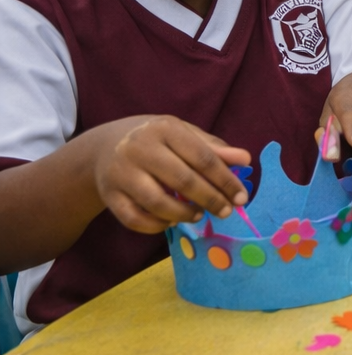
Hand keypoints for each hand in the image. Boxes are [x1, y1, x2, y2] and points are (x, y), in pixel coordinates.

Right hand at [92, 116, 250, 232]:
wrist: (103, 146)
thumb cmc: (156, 140)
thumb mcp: (184, 135)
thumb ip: (213, 148)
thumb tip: (245, 159)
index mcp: (164, 129)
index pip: (203, 157)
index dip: (225, 180)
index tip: (241, 197)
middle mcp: (139, 149)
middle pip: (182, 180)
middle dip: (210, 200)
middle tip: (226, 212)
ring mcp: (121, 173)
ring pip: (158, 203)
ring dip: (184, 214)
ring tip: (199, 215)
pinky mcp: (109, 195)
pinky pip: (134, 219)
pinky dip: (157, 225)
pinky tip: (172, 220)